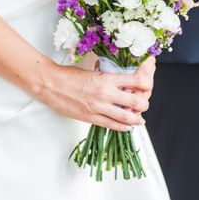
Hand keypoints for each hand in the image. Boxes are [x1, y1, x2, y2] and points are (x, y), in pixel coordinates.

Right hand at [38, 57, 155, 131]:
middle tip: (145, 104)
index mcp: (108, 78)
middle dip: (144, 104)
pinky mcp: (90, 118)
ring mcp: (98, 107)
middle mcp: (106, 93)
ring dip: (136, 119)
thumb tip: (122, 83)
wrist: (50, 84)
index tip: (148, 85)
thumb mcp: (94, 72)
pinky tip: (127, 127)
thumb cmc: (70, 75)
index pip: (136, 81)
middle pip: (136, 102)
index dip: (146, 84)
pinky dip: (122, 127)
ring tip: (140, 119)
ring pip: (126, 117)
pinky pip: (111, 125)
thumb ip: (109, 79)